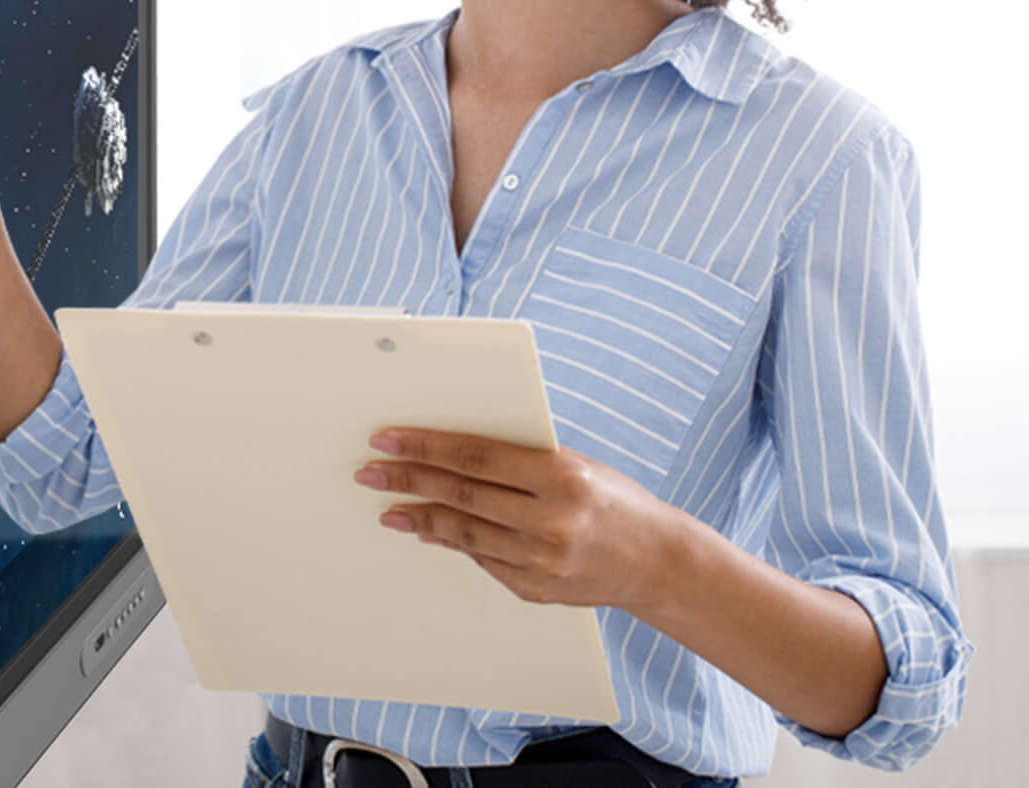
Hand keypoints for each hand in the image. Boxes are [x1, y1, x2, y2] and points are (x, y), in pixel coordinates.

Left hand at [355, 427, 686, 615]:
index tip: (388, 439)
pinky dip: (453, 544)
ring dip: (420, 518)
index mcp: (561, 476)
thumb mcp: (574, 465)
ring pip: (464, 533)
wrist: (658, 561)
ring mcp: (542, 560)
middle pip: (461, 495)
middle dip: (409, 480)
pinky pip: (482, 560)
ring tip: (389, 506)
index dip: (426, 446)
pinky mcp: (536, 589)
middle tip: (370, 471)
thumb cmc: (614, 500)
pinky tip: (429, 532)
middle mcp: (550, 520)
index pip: (475, 456)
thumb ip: (518, 463)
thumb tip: (450, 458)